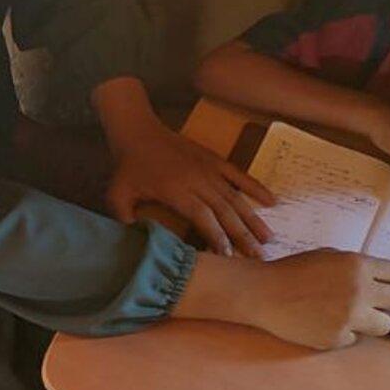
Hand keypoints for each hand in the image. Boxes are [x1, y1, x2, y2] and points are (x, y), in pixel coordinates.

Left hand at [103, 120, 276, 256]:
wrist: (137, 131)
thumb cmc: (127, 167)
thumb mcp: (117, 196)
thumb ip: (125, 221)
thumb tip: (135, 244)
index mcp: (177, 192)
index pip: (204, 219)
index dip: (218, 238)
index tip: (230, 258)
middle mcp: (198, 181)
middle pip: (225, 212)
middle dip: (243, 236)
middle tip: (259, 257)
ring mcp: (209, 170)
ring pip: (236, 198)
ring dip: (253, 218)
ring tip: (268, 238)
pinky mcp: (215, 160)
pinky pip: (240, 175)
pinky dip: (256, 188)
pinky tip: (272, 201)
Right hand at [242, 249, 389, 348]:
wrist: (262, 294)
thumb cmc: (293, 271)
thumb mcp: (329, 258)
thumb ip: (358, 270)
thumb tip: (383, 284)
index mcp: (359, 266)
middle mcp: (360, 291)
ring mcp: (350, 318)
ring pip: (383, 325)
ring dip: (374, 320)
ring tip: (344, 312)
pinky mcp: (337, 338)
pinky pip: (353, 338)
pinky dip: (343, 331)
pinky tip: (320, 321)